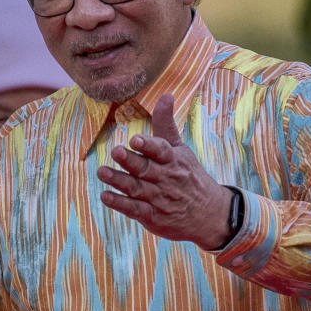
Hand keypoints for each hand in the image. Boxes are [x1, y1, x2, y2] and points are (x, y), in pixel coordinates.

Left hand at [96, 94, 233, 249]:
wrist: (209, 214)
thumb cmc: (189, 175)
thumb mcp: (180, 148)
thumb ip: (166, 124)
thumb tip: (166, 95)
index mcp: (173, 160)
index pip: (161, 150)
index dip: (148, 145)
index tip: (135, 139)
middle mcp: (165, 179)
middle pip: (145, 169)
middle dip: (130, 161)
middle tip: (115, 151)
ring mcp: (158, 199)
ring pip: (136, 188)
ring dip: (118, 180)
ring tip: (101, 172)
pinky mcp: (152, 216)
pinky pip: (134, 209)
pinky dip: (120, 203)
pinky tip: (105, 196)